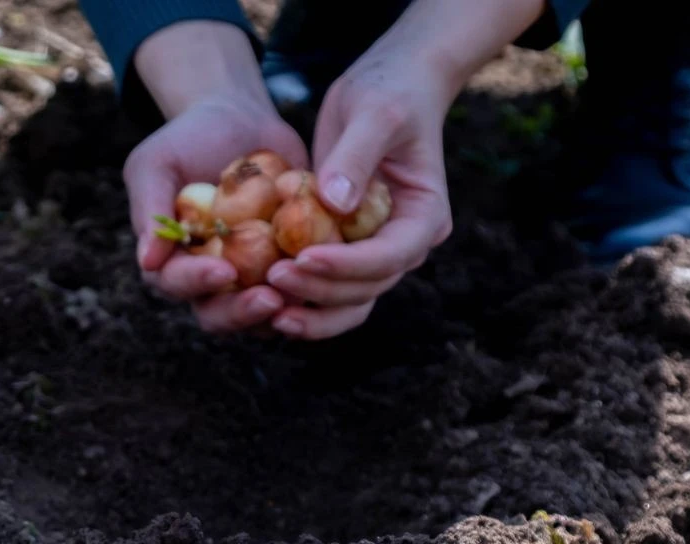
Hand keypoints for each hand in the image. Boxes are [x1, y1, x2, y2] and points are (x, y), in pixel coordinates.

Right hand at [125, 96, 308, 334]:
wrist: (237, 120)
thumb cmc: (186, 140)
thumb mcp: (156, 163)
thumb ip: (150, 210)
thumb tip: (148, 260)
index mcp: (172, 262)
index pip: (176, 285)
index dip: (197, 283)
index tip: (224, 269)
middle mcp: (209, 282)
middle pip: (219, 316)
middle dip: (243, 312)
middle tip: (271, 299)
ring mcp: (250, 280)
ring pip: (263, 318)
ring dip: (283, 312)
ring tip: (305, 293)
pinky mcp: (287, 270)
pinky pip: (302, 294)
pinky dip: (316, 290)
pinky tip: (335, 275)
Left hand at [263, 50, 454, 339]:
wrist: (388, 84)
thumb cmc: (387, 89)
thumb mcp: (373, 112)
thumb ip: (355, 156)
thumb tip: (334, 204)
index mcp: (424, 216)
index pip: (389, 256)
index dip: (346, 264)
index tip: (302, 256)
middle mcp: (404, 243)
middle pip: (367, 288)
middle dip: (321, 291)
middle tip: (273, 280)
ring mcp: (376, 251)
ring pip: (348, 301)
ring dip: (311, 310)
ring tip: (270, 313)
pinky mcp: (347, 248)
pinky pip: (327, 286)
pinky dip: (301, 298)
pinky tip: (265, 300)